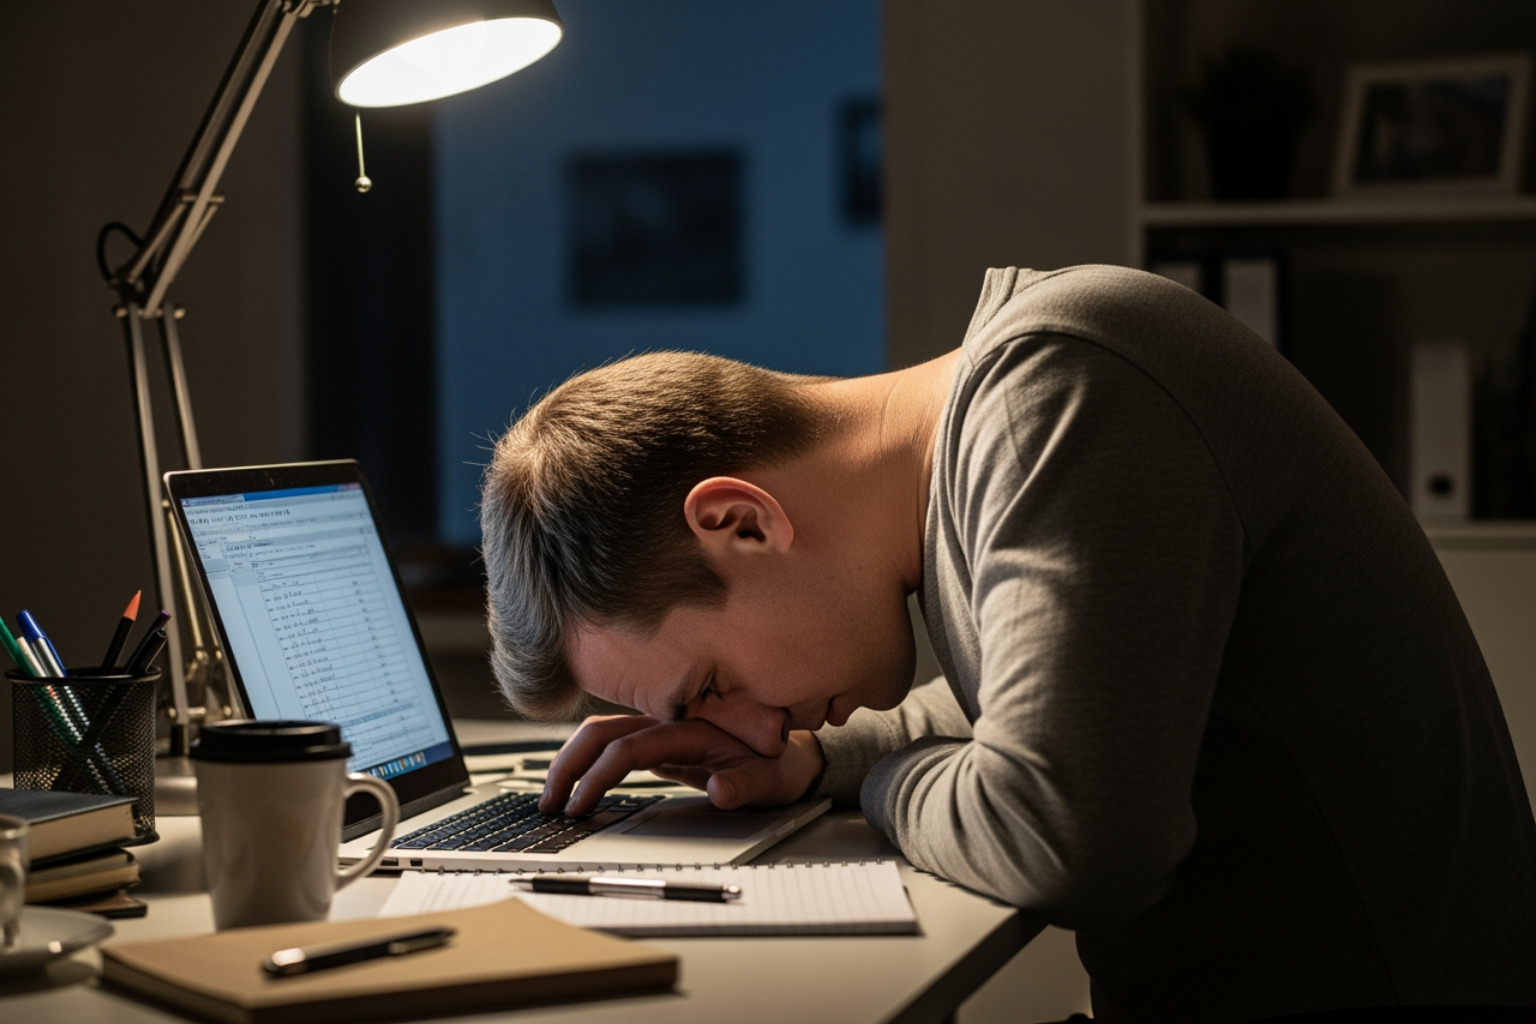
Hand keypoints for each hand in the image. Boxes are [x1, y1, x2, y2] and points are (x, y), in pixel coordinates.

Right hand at [541, 714, 825, 815]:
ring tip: (552, 797)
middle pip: (600, 733)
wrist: (791, 751)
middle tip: (548, 804)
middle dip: (567, 765)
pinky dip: (586, 762)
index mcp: (688, 730)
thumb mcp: (770, 779)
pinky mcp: (657, 743)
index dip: (598, 777)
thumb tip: (721, 789)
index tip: (579, 808)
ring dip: (571, 761)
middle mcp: (668, 725)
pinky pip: (611, 746)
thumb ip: (745, 783)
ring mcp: (660, 732)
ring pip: (601, 735)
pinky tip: (575, 785)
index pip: (627, 749)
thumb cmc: (778, 765)